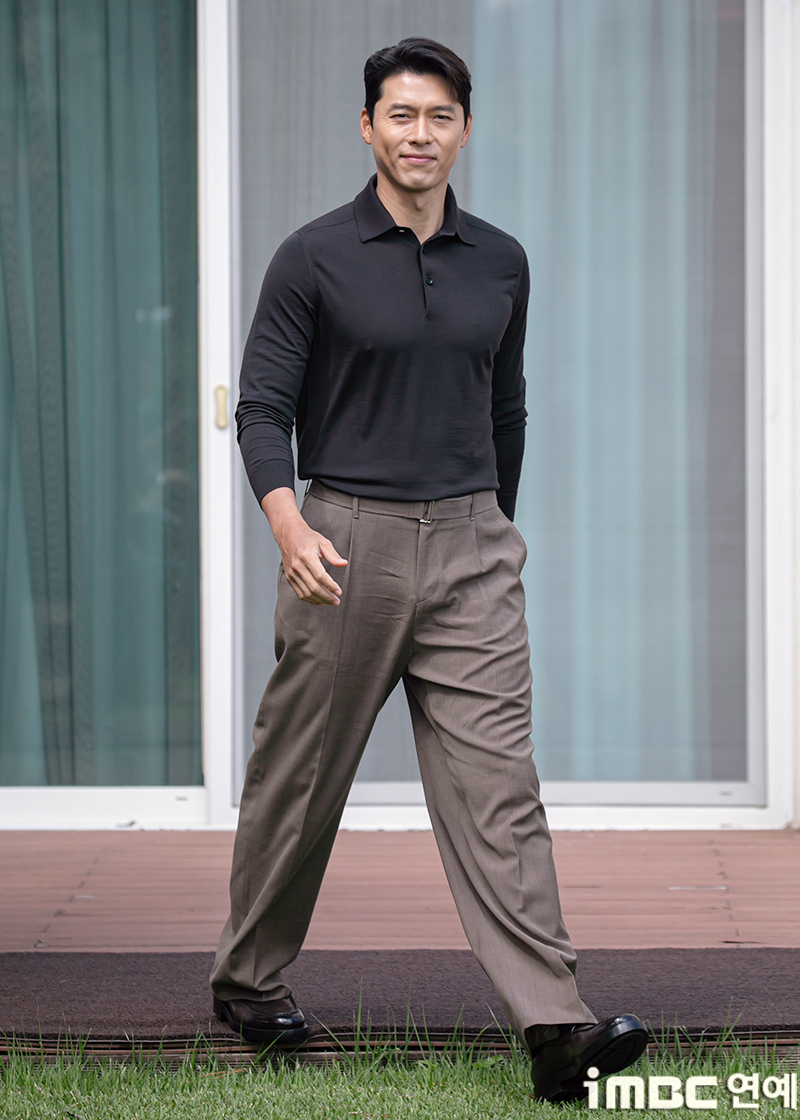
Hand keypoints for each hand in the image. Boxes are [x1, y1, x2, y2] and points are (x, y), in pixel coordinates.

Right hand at [261, 487, 347, 604]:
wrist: (288, 535)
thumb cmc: (308, 538)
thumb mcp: (323, 542)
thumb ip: (333, 554)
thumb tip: (343, 563)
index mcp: (307, 557)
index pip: (320, 576)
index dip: (331, 586)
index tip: (339, 592)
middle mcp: (297, 566)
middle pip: (313, 587)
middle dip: (327, 596)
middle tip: (337, 601)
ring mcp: (292, 573)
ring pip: (306, 593)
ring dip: (320, 600)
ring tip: (330, 602)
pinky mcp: (289, 577)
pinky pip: (299, 593)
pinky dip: (310, 600)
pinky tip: (319, 601)